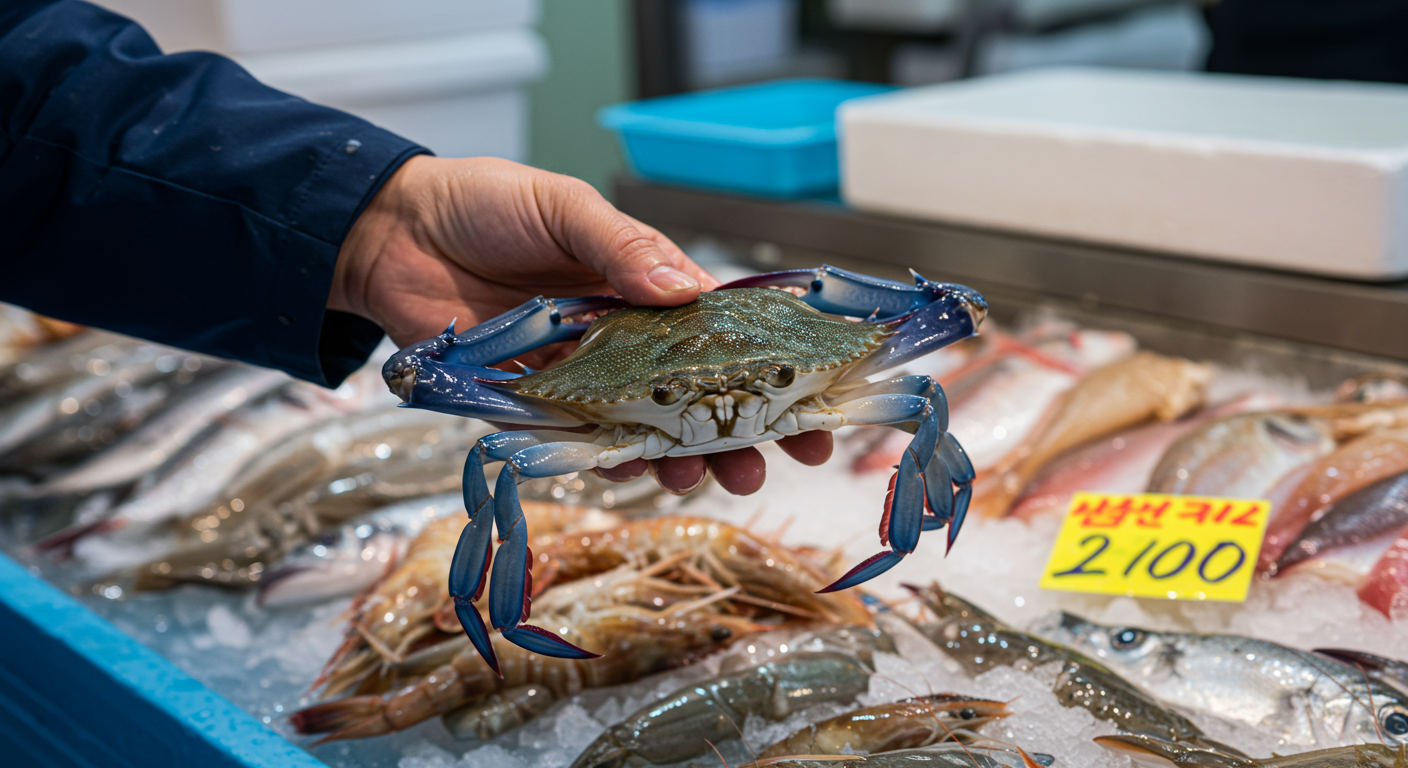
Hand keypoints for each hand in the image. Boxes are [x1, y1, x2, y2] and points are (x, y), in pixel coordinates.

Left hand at [329, 155, 832, 494]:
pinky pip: (577, 440)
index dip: (770, 364)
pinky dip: (606, 459)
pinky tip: (632, 472)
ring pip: (643, 424)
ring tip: (700, 477)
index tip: (814, 399)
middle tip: (775, 459)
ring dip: (677, 454)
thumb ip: (622, 248)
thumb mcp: (565, 209)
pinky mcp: (532, 401)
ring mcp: (580, 374)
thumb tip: (689, 290)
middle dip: (738, 428)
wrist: (392, 231)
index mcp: (644, 285)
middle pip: (693, 392)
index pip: (722, 331)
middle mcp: (622, 336)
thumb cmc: (486, 204)